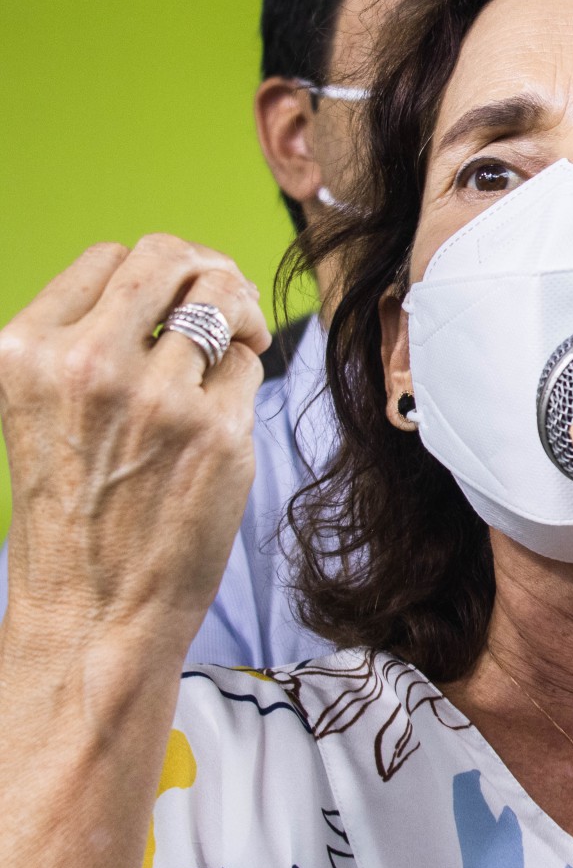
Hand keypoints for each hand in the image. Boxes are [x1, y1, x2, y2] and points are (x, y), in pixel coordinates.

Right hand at [0, 237, 269, 652]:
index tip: (173, 304)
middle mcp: (86, 363)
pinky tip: (220, 419)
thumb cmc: (76, 512)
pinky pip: (249, 367)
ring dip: (240, 319)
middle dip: (210, 270)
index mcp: (28, 350)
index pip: (112, 256)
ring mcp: (156, 396)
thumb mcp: (46, 408)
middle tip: (228, 308)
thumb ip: (92, 342)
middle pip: (172, 257)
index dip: (156, 275)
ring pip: (225, 300)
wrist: (92, 610)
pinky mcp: (216, 430)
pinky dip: (243, 382)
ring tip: (238, 350)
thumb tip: (178, 283)